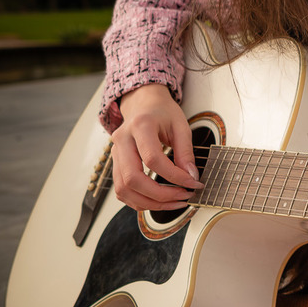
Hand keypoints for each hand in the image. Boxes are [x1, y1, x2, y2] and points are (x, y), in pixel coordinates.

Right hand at [110, 84, 200, 210]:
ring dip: (149, 203)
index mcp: (140, 126)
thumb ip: (185, 151)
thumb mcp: (180, 125)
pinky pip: (121, 191)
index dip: (174, 176)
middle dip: (160, 195)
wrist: (142, 103)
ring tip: (174, 202)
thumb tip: (191, 177)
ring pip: (123, 189)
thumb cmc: (162, 112)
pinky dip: (139, 201)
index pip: (153, 159)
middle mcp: (122, 141)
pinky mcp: (115, 164)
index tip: (192, 183)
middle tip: (183, 197)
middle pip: (132, 178)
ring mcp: (115, 154)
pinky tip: (158, 201)